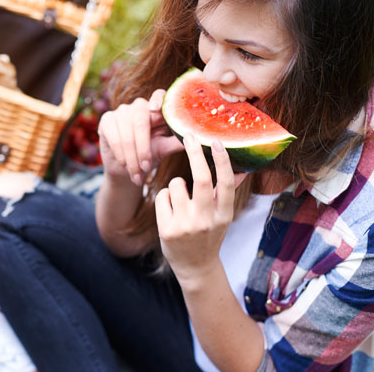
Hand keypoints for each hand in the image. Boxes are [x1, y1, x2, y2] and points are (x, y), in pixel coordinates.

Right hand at [98, 89, 183, 185]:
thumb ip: (178, 142)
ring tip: (138, 173)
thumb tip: (198, 140)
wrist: (126, 169)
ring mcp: (121, 111)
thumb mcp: (165, 149)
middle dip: (143, 147)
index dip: (157, 99)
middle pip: (140, 119)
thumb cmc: (148, 156)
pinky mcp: (107, 120)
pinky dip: (121, 154)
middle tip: (147, 167)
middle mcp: (138, 106)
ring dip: (132, 156)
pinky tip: (125, 165)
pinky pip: (114, 137)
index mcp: (156, 109)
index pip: (158, 95)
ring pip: (126, 132)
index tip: (155, 110)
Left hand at [154, 135, 245, 286]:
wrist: (195, 267)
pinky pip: (162, 196)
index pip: (225, 183)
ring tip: (180, 198)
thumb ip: (227, 194)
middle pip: (201, 179)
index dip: (222, 161)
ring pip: (176, 184)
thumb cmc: (209, 235)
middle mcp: (206, 220)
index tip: (216, 141)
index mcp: (224, 214)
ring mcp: (186, 226)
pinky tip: (170, 210)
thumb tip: (242, 169)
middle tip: (189, 135)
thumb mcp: (223, 217)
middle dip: (194, 153)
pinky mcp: (167, 230)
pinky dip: (164, 197)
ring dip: (176, 184)